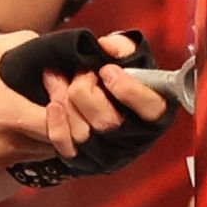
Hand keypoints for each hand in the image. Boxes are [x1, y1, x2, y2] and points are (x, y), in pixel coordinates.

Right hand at [0, 28, 66, 177]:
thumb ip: (17, 44)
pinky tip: (5, 120)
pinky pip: (19, 157)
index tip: (60, 84)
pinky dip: (22, 141)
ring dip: (45, 132)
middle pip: (61, 141)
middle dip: (65, 119)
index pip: (65, 123)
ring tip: (31, 106)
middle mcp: (7, 144)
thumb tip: (48, 46)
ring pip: (43, 152)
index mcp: (6, 113)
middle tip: (54, 95)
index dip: (72, 104)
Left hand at [37, 36, 171, 165]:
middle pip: (109, 123)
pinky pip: (66, 147)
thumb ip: (122, 47)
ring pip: (84, 134)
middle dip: (86, 92)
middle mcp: (134, 138)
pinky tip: (53, 103)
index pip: (152, 109)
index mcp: (153, 112)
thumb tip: (107, 47)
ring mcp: (109, 152)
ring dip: (66, 101)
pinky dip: (56, 124)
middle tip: (80, 73)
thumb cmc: (116, 73)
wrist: (94, 92)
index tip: (107, 70)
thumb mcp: (126, 56)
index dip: (129, 90)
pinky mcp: (85, 160)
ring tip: (56, 77)